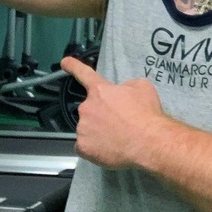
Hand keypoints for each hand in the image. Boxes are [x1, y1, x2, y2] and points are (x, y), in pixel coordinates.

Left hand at [61, 55, 166, 169]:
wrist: (148, 142)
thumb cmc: (146, 114)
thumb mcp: (143, 88)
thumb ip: (127, 86)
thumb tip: (122, 91)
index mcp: (101, 91)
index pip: (85, 74)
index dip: (74, 66)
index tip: (64, 62)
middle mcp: (87, 107)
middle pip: (91, 109)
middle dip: (102, 115)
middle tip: (119, 124)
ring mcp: (82, 128)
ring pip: (88, 129)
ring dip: (98, 132)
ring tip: (117, 139)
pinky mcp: (83, 147)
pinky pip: (85, 146)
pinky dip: (94, 148)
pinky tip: (108, 149)